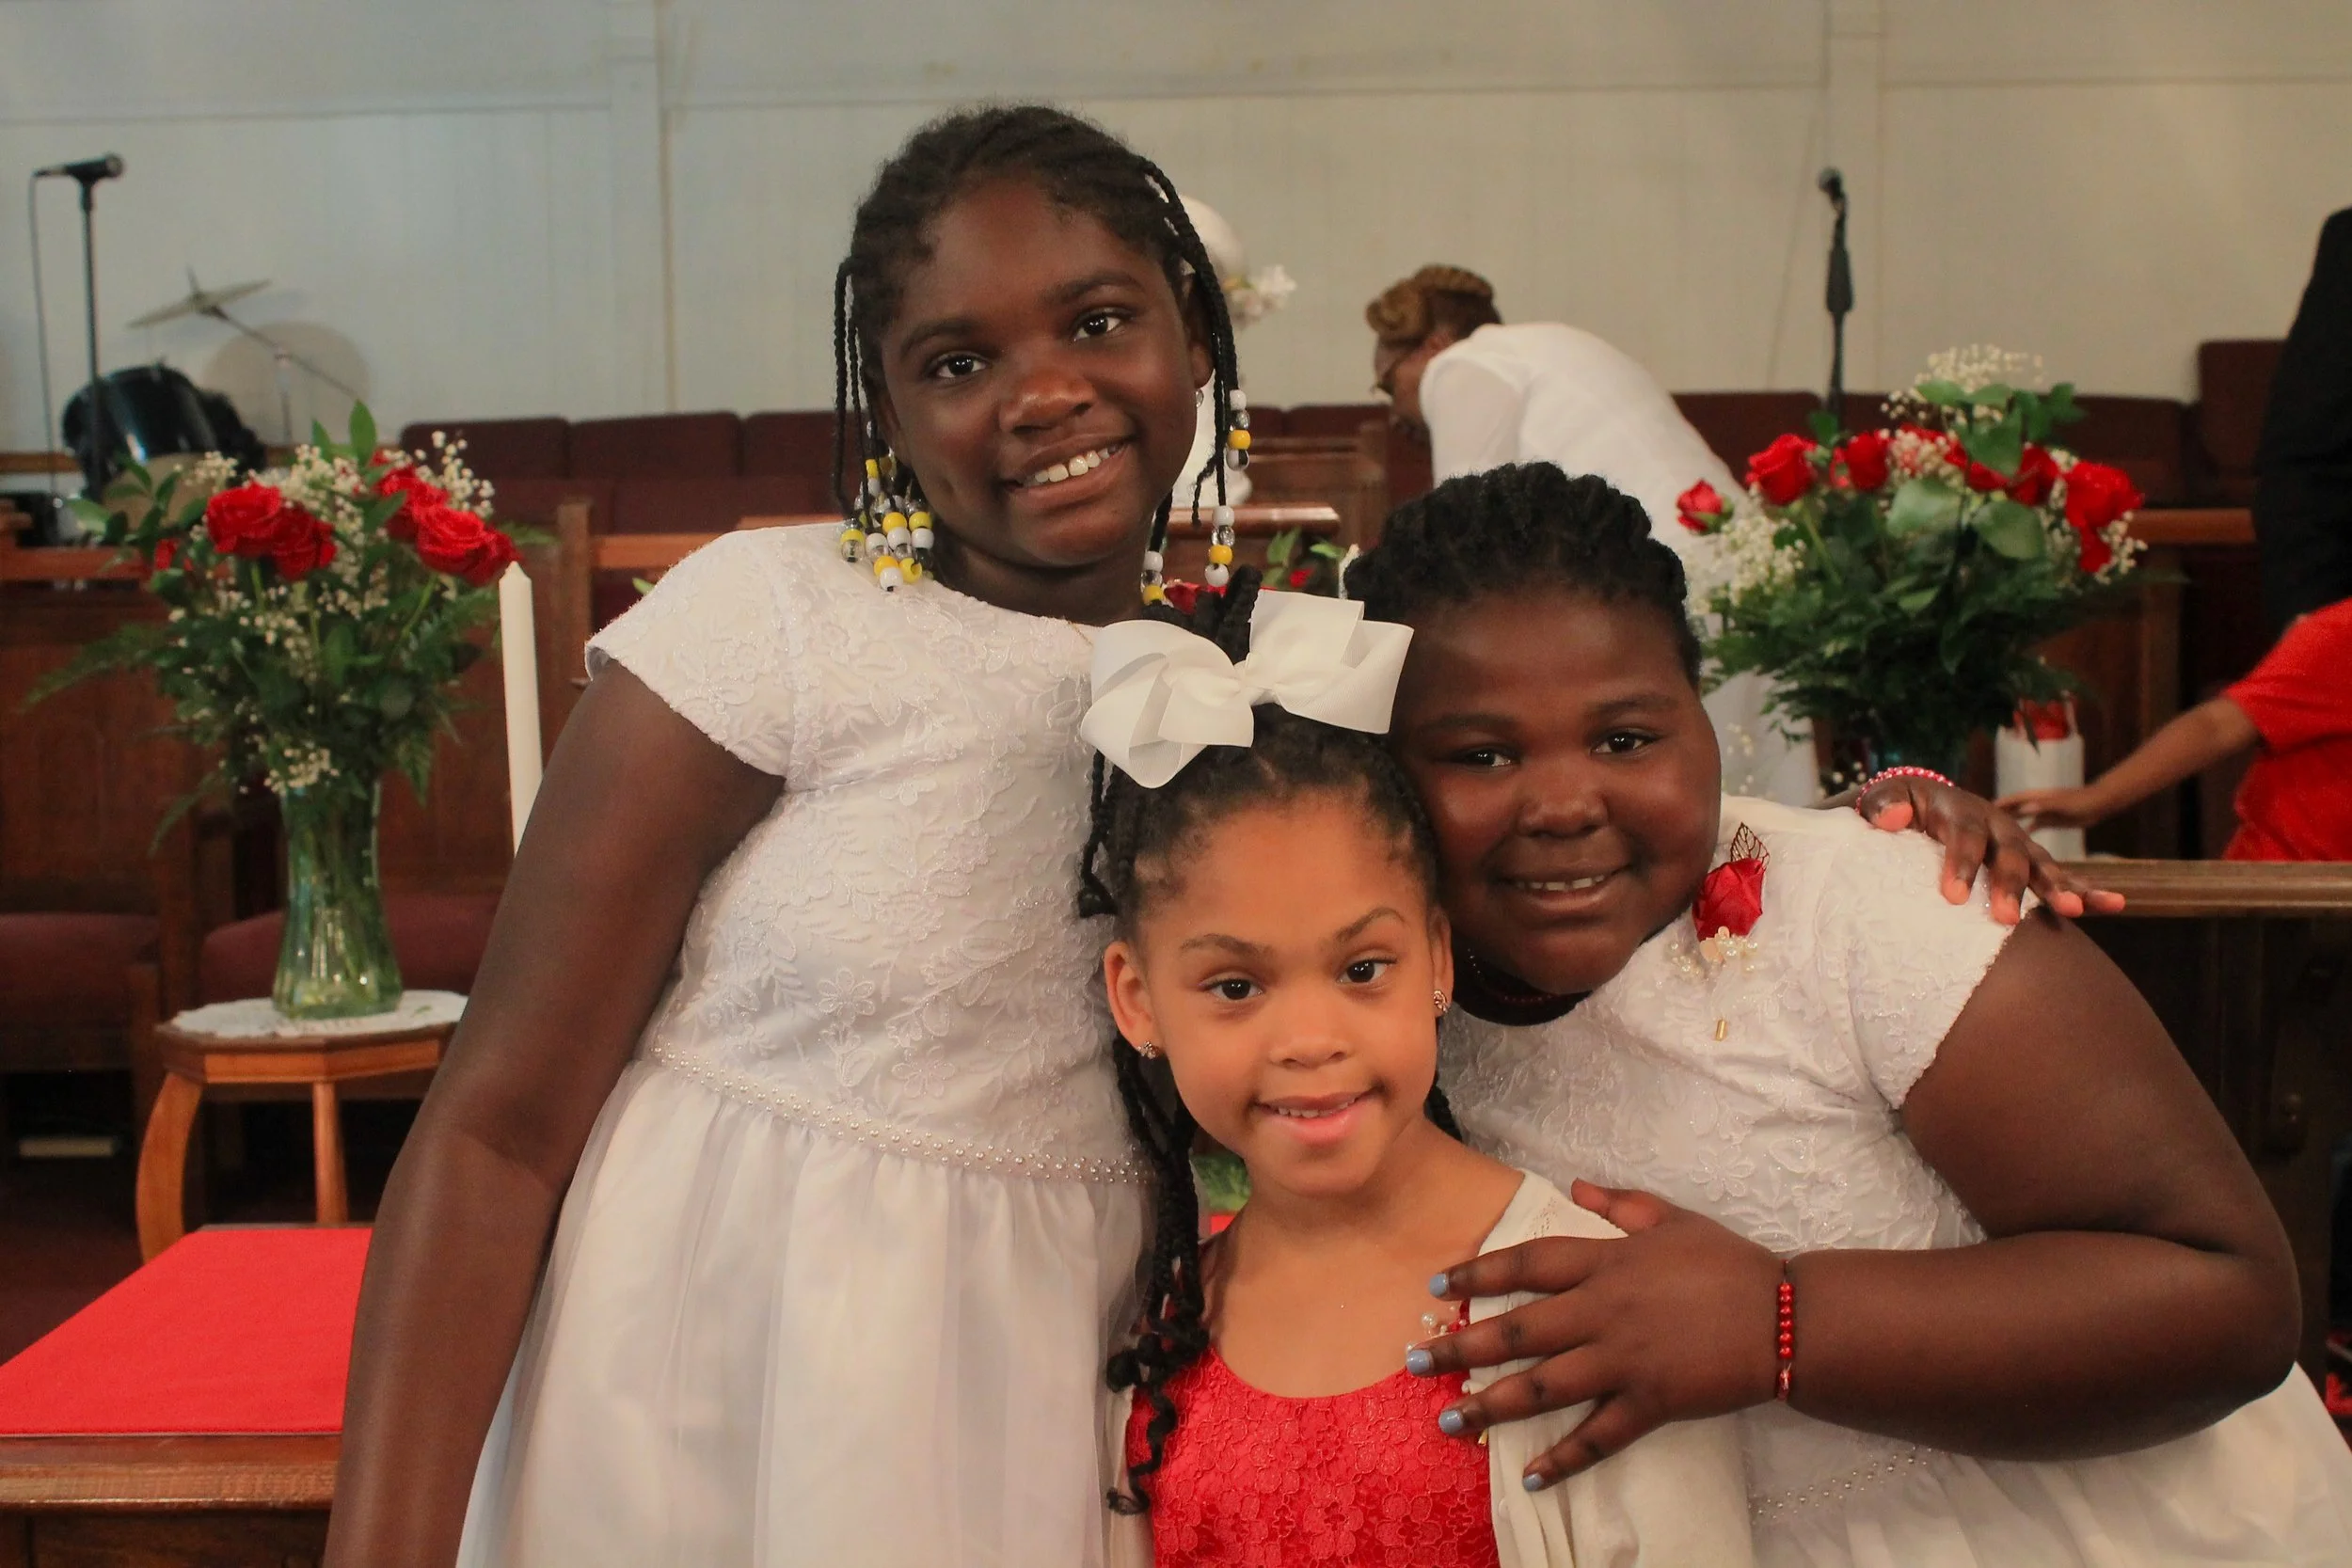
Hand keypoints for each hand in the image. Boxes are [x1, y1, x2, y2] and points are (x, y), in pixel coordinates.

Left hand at [1407, 1181, 1781, 1488]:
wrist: (1786, 1316)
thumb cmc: (1728, 1263)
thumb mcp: (1672, 1217)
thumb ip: (1619, 1204)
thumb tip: (1574, 1186)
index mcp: (1605, 1263)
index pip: (1525, 1264)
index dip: (1477, 1274)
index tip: (1437, 1287)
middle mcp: (1603, 1312)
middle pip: (1517, 1331)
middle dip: (1461, 1348)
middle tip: (1414, 1361)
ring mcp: (1624, 1361)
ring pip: (1544, 1387)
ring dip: (1493, 1405)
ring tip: (1449, 1419)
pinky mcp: (1650, 1403)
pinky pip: (1599, 1436)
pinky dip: (1564, 1459)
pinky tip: (1530, 1475)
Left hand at [1854, 775, 2124, 923]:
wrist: (1923, 800)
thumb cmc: (1897, 807)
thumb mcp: (1884, 798)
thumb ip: (1882, 804)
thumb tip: (1891, 819)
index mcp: (1959, 809)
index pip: (1963, 836)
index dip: (1961, 863)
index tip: (1953, 897)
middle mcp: (1995, 824)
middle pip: (2007, 854)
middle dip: (2010, 885)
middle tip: (2006, 920)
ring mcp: (2017, 843)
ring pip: (2043, 864)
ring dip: (2059, 887)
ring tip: (2074, 910)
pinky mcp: (2030, 860)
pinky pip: (2062, 875)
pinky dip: (2087, 888)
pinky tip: (2113, 905)